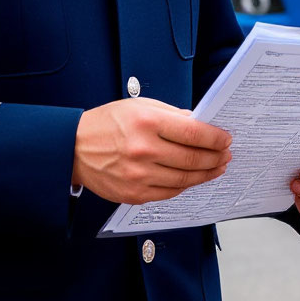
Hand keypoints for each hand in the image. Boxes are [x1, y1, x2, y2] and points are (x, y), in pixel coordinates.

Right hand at [73, 98, 231, 204]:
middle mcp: (143, 150)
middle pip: (192, 158)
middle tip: (226, 154)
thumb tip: (199, 123)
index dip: (214, 137)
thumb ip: (171, 114)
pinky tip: (193, 178)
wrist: (73, 148)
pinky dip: (185, 185)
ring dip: (206, 174)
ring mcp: (139, 175)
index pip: (193, 132)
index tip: (225, 138)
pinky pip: (169, 192)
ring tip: (217, 167)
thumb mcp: (139, 106)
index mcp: (146, 122)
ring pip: (184, 179)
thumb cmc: (107, 123)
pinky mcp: (134, 194)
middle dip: (215, 157)